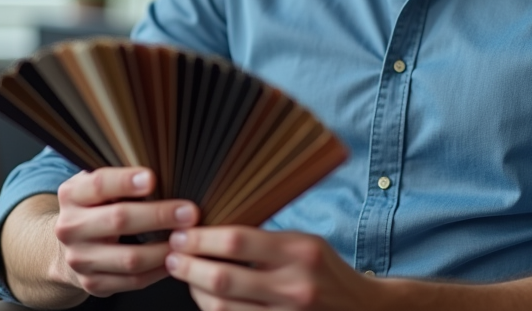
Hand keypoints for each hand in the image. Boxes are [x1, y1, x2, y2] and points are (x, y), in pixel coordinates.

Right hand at [52, 167, 198, 297]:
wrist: (67, 246)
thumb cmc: (95, 207)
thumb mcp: (98, 186)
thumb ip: (122, 178)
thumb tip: (165, 167)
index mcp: (72, 195)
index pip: (99, 185)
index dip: (126, 181)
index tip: (152, 179)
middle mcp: (70, 227)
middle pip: (119, 220)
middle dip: (159, 215)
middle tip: (189, 212)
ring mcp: (80, 259)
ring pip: (130, 258)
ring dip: (165, 248)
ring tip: (188, 238)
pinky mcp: (93, 283)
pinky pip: (133, 281)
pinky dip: (159, 270)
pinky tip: (175, 258)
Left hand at [165, 226, 379, 310]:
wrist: (360, 309)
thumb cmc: (326, 270)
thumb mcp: (305, 242)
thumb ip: (266, 239)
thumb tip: (214, 228)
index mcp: (300, 251)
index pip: (237, 242)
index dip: (201, 239)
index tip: (182, 234)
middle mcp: (293, 286)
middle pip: (223, 279)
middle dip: (188, 266)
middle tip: (172, 255)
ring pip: (222, 308)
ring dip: (194, 291)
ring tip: (184, 275)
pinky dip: (213, 310)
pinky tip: (205, 297)